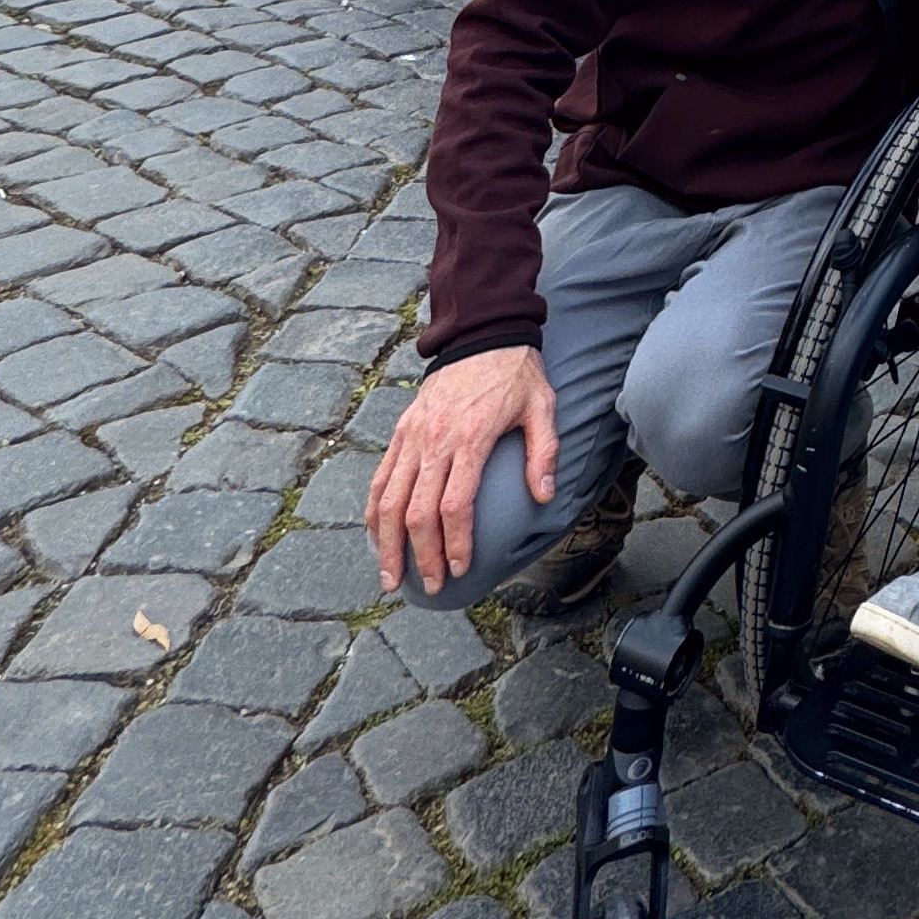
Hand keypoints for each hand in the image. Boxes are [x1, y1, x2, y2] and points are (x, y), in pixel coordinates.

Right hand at [367, 346, 557, 596]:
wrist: (481, 331)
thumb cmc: (516, 373)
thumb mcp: (542, 406)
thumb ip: (545, 452)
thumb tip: (544, 496)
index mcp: (470, 437)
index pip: (455, 505)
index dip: (456, 544)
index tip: (461, 570)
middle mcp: (434, 439)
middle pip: (417, 511)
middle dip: (421, 556)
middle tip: (430, 587)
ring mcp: (412, 435)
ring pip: (388, 499)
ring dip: (387, 543)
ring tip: (390, 578)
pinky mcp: (401, 430)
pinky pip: (381, 478)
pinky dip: (374, 512)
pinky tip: (377, 537)